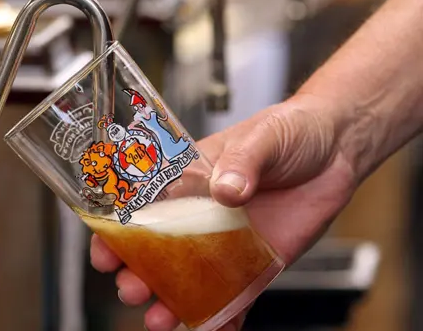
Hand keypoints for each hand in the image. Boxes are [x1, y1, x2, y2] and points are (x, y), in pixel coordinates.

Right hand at [90, 94, 359, 329]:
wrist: (337, 146)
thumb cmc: (290, 130)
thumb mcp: (263, 137)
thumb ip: (243, 162)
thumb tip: (226, 190)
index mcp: (188, 180)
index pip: (141, 209)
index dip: (118, 232)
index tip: (106, 253)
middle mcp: (201, 215)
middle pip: (159, 252)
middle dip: (139, 274)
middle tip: (132, 290)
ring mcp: (228, 242)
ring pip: (191, 279)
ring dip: (173, 301)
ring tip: (161, 319)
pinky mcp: (258, 261)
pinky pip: (237, 295)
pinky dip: (223, 318)